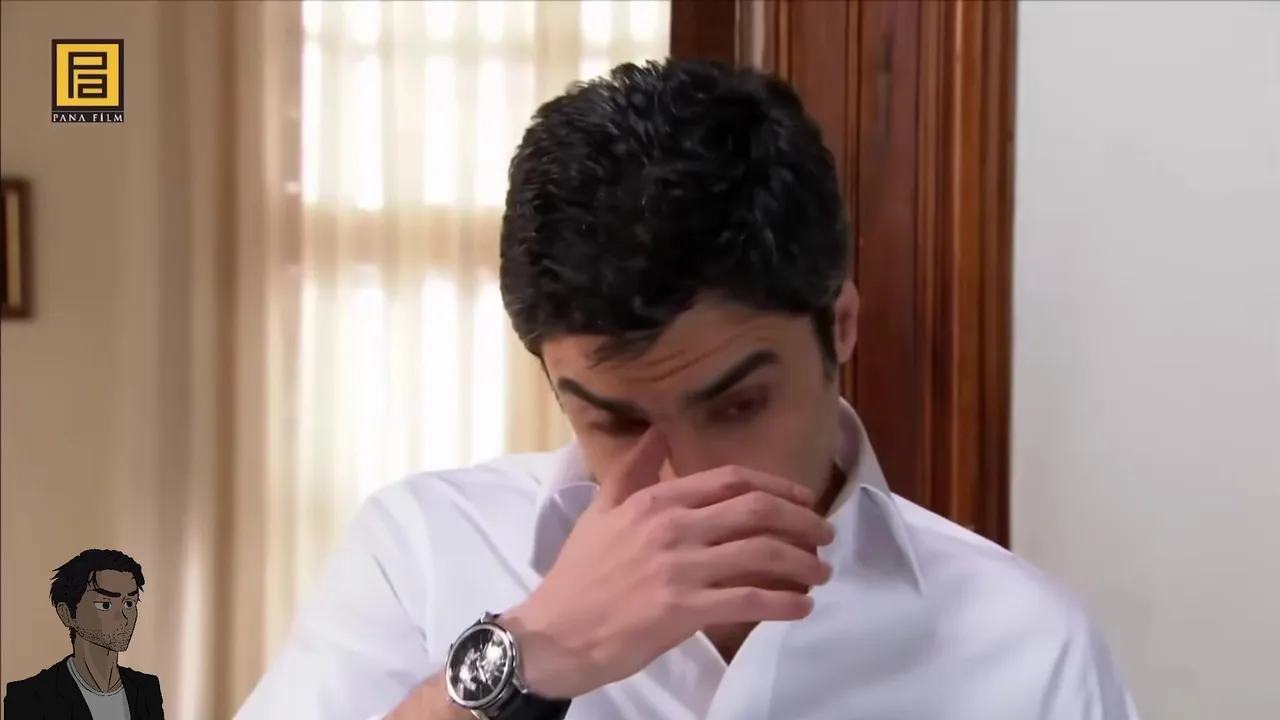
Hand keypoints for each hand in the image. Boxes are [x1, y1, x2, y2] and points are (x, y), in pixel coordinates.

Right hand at [502, 429, 834, 698]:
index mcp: (656, 500)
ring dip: (802, 563)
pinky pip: (749, 601)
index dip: (776, 487)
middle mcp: (673, 526)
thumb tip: (657, 431)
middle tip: (825, 535)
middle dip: (802, 521)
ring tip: (821, 573)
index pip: (731, 480)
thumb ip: (634, 470)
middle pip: (757, 511)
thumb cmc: (579, 574)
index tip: (802, 499)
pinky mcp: (684, 610)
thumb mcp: (601, 510)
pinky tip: (800, 607)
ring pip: (762, 555)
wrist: (553, 632)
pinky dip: (783, 603)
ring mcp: (681, 568)